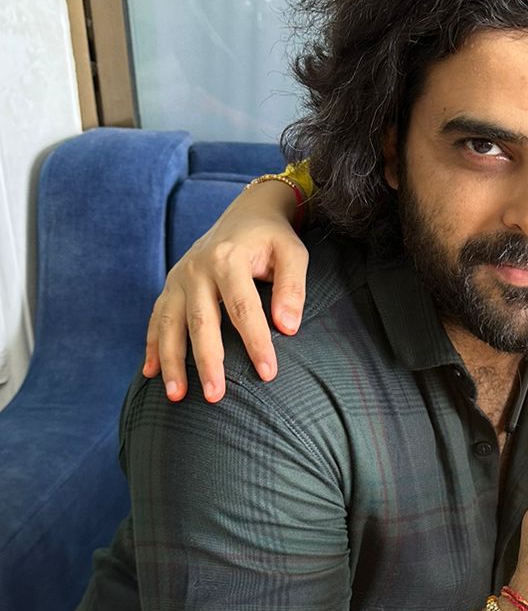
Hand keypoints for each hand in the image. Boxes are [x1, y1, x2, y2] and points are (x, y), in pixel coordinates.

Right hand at [143, 180, 307, 402]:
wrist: (245, 214)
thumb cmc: (273, 239)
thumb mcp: (293, 253)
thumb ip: (293, 287)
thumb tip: (289, 327)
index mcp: (228, 258)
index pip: (243, 308)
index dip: (256, 342)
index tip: (268, 374)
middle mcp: (197, 268)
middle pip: (201, 321)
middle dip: (207, 361)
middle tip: (216, 396)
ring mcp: (179, 278)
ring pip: (169, 324)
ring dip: (172, 361)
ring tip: (176, 396)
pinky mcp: (170, 287)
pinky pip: (156, 319)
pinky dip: (152, 346)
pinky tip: (151, 374)